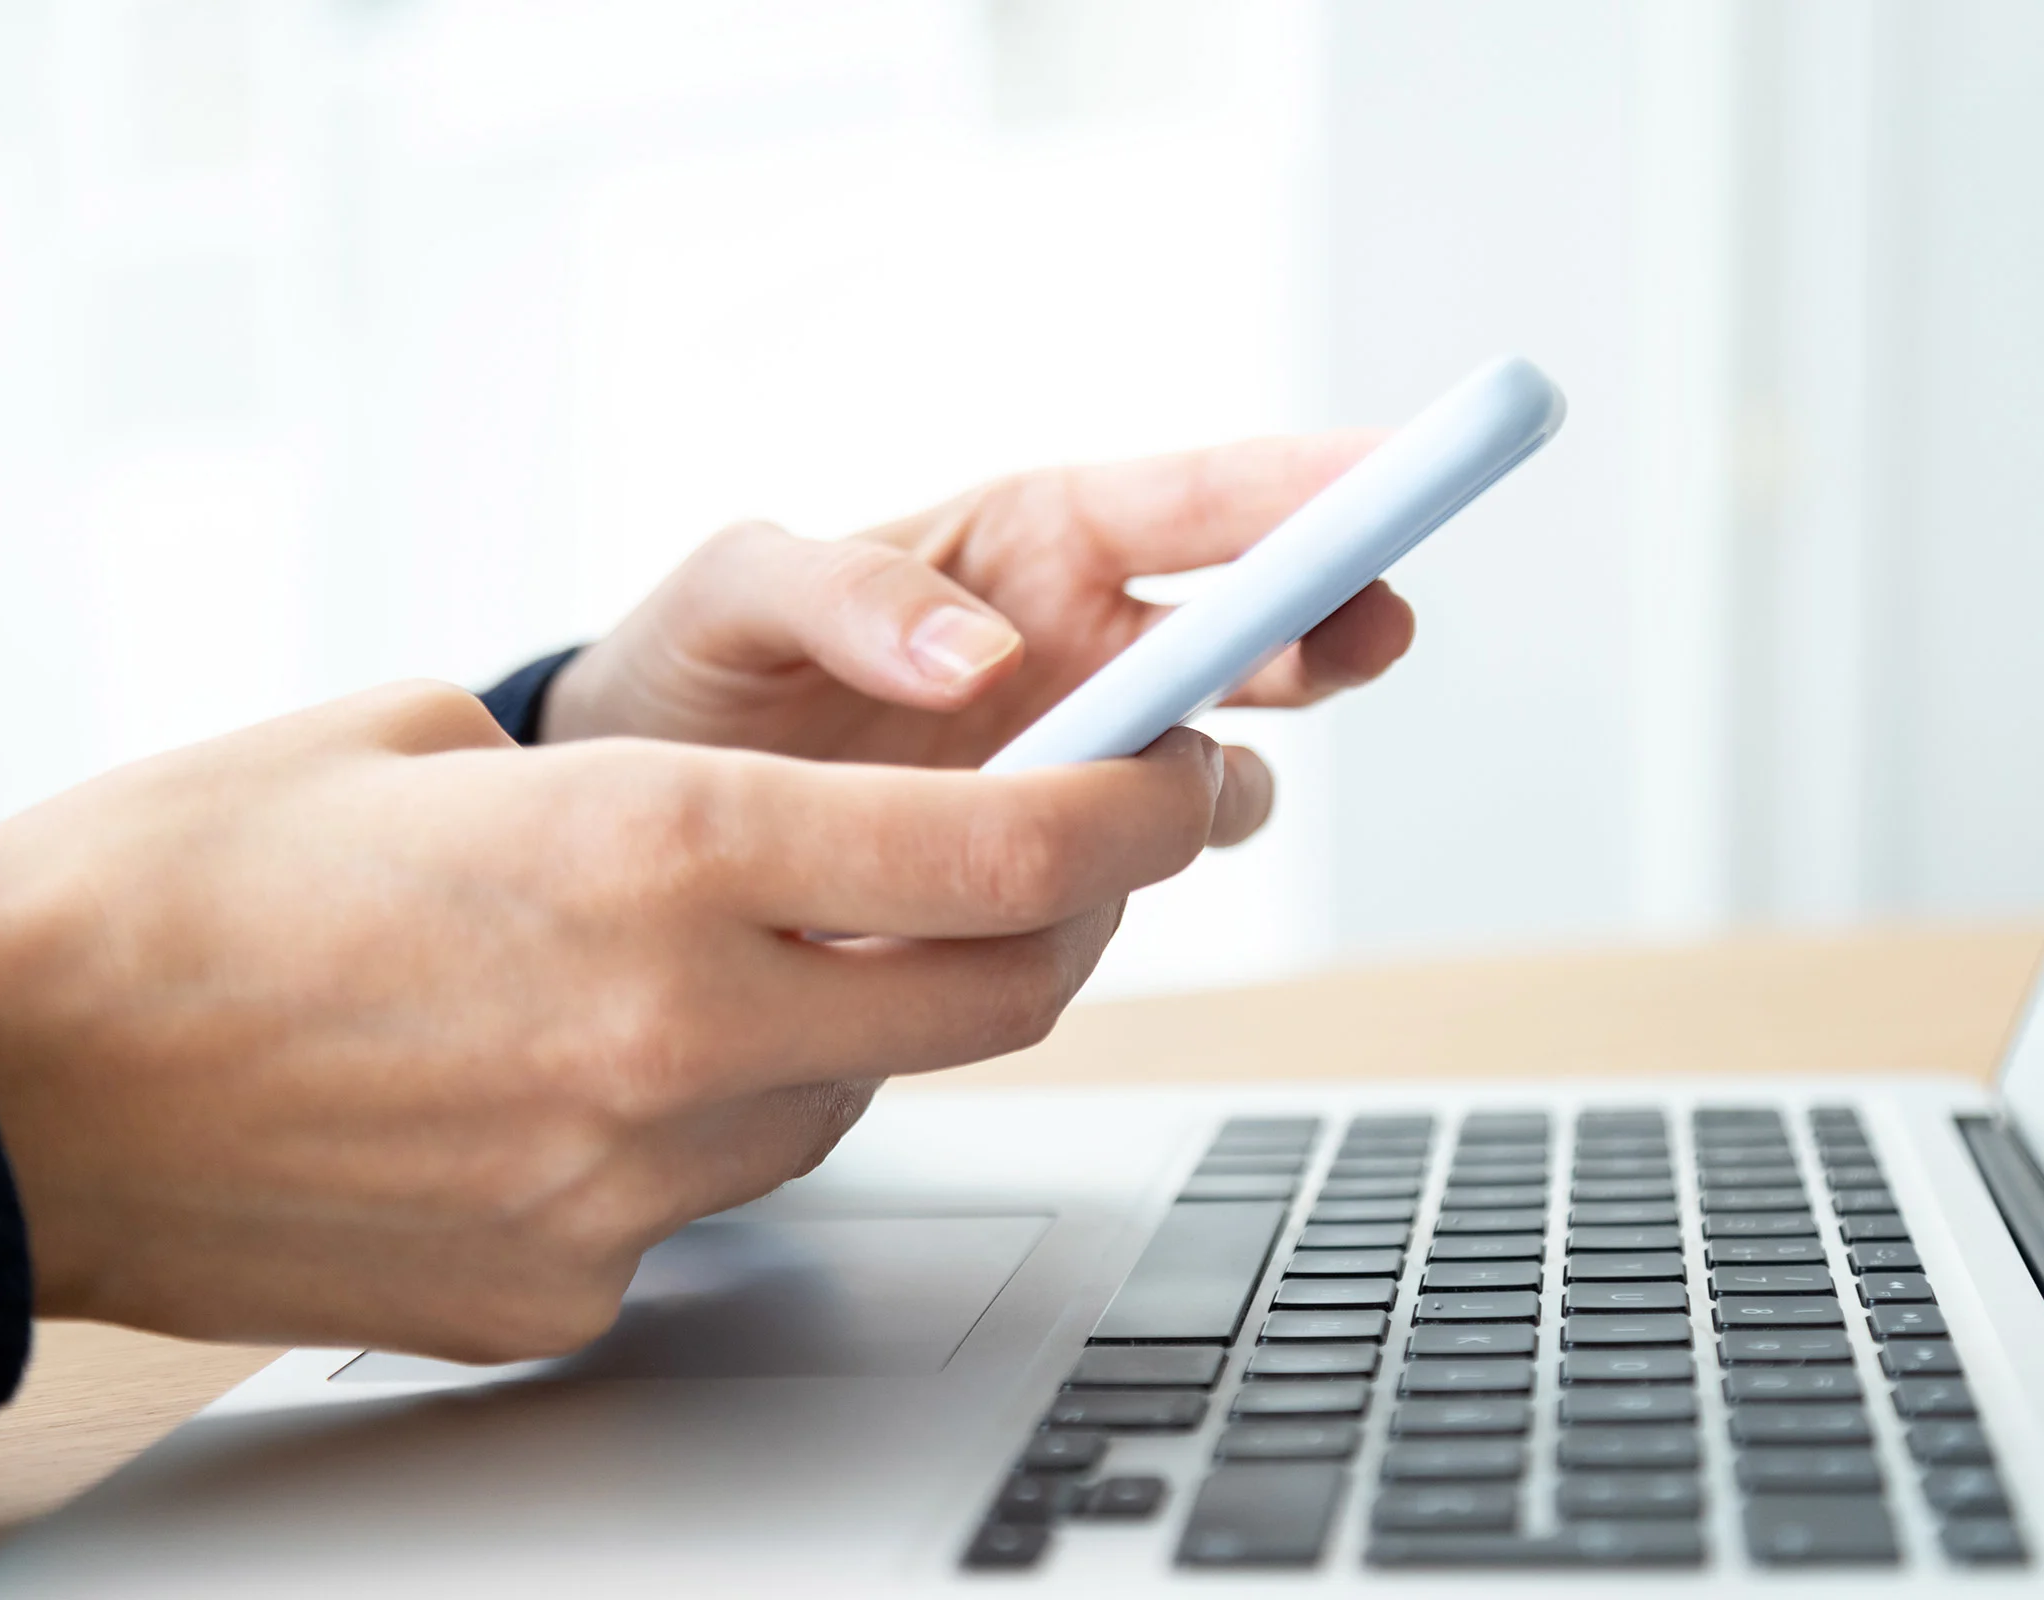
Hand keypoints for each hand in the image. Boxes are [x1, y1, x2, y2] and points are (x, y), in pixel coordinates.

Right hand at [0, 684, 1251, 1359]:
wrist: (4, 1080)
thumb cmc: (187, 878)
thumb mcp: (438, 745)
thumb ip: (651, 781)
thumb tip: (779, 824)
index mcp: (654, 849)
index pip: (1007, 847)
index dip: (1141, 808)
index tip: (1184, 775)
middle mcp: (672, 1027)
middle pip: (998, 988)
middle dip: (1072, 912)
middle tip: (1070, 848)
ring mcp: (627, 1181)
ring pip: (858, 1092)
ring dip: (864, 1012)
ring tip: (747, 944)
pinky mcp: (570, 1285)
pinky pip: (721, 1191)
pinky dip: (719, 1116)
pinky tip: (607, 1065)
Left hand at [540, 434, 1415, 815]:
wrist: (644, 828)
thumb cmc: (694, 676)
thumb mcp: (731, 597)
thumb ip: (839, 593)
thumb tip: (980, 651)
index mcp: (1025, 547)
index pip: (1195, 502)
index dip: (1306, 487)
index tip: (1399, 474)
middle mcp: (1081, 649)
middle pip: (1258, 630)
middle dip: (1325, 622)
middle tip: (1363, 632)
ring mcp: (1081, 763)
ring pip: (1219, 768)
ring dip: (1224, 781)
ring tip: (1168, 797)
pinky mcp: (1056, 865)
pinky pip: (1140, 873)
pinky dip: (1133, 882)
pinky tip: (1071, 891)